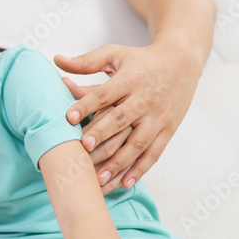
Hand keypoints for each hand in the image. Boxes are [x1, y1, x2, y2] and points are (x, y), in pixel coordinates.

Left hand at [54, 41, 202, 193]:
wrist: (181, 63)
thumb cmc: (140, 60)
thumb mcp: (115, 54)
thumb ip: (86, 61)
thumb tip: (56, 59)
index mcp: (130, 79)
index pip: (105, 93)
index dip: (86, 105)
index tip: (68, 118)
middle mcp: (145, 99)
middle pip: (121, 120)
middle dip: (101, 135)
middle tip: (82, 148)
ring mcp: (158, 118)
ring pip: (137, 143)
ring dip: (118, 162)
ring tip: (99, 178)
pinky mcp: (168, 130)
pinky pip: (154, 153)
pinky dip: (140, 170)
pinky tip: (125, 184)